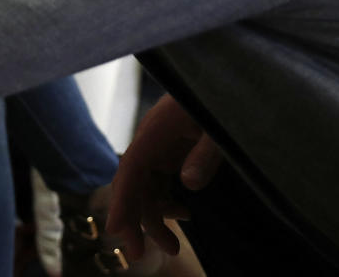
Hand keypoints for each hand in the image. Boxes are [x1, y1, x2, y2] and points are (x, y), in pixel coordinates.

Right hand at [106, 94, 223, 261]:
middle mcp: (151, 142)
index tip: (115, 228)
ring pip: (146, 189)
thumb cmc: (220, 100)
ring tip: (172, 247)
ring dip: (154, 219)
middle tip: (138, 254)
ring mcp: (160, 149)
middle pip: (133, 184)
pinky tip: (184, 216)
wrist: (223, 84)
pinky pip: (159, 184)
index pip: (131, 168)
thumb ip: (205, 154)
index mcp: (156, 131)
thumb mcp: (218, 127)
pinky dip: (166, 205)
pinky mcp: (171, 153)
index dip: (122, 199)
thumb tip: (188, 185)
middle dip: (134, 221)